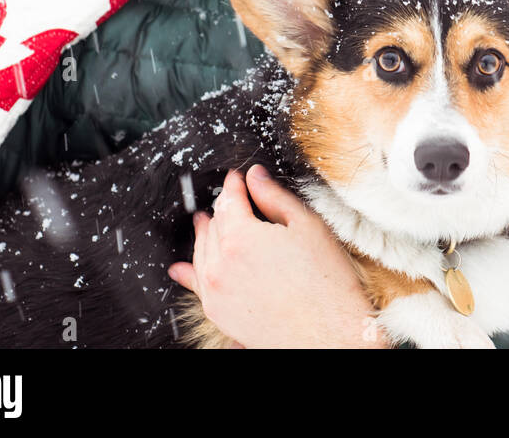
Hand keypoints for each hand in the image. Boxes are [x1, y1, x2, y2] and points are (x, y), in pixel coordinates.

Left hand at [168, 165, 387, 348]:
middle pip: (213, 224)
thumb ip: (274, 197)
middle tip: (228, 199)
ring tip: (205, 223)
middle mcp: (219, 264)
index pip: (229, 199)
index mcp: (240, 237)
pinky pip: (195, 284)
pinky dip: (189, 271)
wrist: (327, 332)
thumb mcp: (306, 226)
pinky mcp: (217, 311)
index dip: (234, 184)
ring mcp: (215, 290)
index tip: (237, 178)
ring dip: (204, 234)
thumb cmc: (323, 282)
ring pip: (200, 252)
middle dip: (221, 208)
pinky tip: (182, 267)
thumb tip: (255, 177)